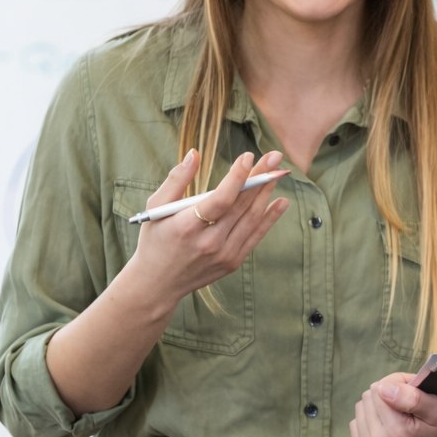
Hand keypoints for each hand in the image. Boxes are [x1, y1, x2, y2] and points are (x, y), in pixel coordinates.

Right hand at [123, 148, 289, 313]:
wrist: (158, 283)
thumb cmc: (155, 240)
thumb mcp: (156, 208)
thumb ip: (176, 179)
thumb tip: (194, 153)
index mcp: (187, 227)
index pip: (220, 199)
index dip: (237, 177)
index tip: (247, 156)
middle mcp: (209, 243)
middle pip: (240, 205)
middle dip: (259, 178)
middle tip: (274, 157)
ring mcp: (223, 255)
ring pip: (251, 219)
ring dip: (266, 193)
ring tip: (277, 172)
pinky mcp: (232, 262)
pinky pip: (255, 236)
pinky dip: (270, 219)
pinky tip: (281, 201)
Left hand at [350, 373, 436, 436]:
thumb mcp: (436, 409)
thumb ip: (412, 397)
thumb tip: (384, 388)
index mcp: (396, 432)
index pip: (379, 388)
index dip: (396, 386)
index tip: (410, 393)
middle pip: (367, 398)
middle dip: (385, 396)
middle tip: (405, 406)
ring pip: (360, 409)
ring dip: (377, 409)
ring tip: (397, 417)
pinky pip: (356, 425)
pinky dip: (370, 422)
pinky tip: (386, 427)